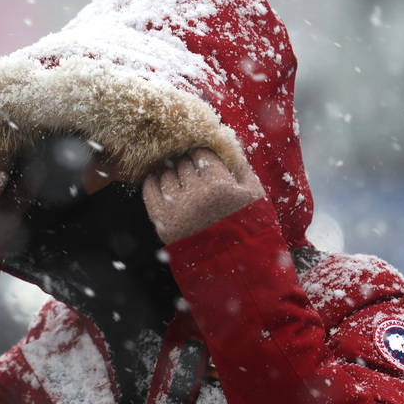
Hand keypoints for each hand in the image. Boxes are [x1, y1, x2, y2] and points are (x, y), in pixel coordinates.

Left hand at [142, 149, 264, 243]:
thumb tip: (227, 141)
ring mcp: (176, 210)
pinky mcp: (162, 222)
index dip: (202, 155)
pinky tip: (158, 180)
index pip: (201, 154)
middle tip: (191, 170)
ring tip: (179, 179)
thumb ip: (240, 165)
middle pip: (182, 163)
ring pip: (166, 174)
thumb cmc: (246, 225)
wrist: (231, 262)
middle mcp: (196, 195)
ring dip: (171, 173)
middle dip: (187, 164)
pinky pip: (149, 190)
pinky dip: (152, 182)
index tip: (203, 160)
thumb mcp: (254, 194)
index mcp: (219, 186)